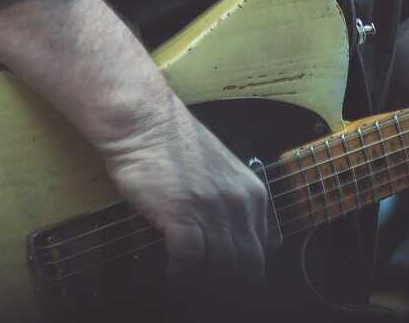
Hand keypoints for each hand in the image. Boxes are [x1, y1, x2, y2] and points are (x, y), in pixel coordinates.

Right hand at [97, 100, 277, 285]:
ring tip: (190, 282)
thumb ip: (235, 203)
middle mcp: (239, 203)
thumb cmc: (175, 145)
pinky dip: (181, 275)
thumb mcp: (223, 172)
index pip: (264, 250)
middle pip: (246, 265)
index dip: (245, 269)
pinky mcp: (182, 215)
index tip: (227, 276)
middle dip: (228, 282)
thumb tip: (234, 238)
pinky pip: (190, 263)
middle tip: (208, 286)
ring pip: (222, 268)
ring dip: (204, 281)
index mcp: (253, 194)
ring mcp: (211, 210)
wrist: (145, 122)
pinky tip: (174, 274)